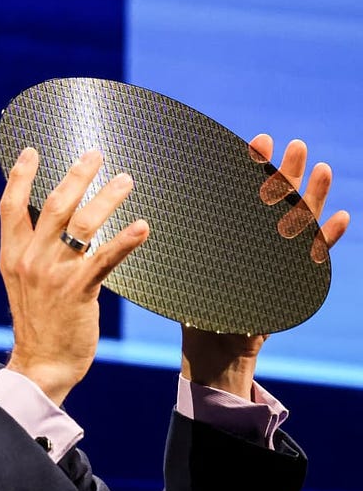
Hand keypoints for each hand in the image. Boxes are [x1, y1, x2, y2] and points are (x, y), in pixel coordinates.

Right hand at [0, 148, 149, 405]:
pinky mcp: (78, 290)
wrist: (41, 364)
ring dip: (106, 198)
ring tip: (126, 180)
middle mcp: (29, 260)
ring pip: (81, 224)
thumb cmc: (39, 323)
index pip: (11, 207)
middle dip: (75, 176)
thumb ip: (34, 253)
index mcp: (12, 256)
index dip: (21, 176)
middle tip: (95, 154)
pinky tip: (143, 226)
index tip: (31, 150)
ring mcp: (52, 274)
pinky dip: (125, 240)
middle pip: (52, 206)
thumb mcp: (24, 283)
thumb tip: (55, 226)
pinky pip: (104, 258)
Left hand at [181, 135, 350, 397]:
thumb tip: (150, 212)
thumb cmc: (194, 306)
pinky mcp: (294, 279)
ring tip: (321, 169)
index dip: (252, 167)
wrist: (212, 347)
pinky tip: (340, 219)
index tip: (256, 143)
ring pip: (301, 221)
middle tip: (291, 145)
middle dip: (285, 172)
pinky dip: (329, 240)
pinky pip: (316, 258)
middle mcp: (259, 239)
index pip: (243, 193)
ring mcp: (280, 257)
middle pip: (277, 200)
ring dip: (313, 196)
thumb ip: (185, 242)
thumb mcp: (188, 269)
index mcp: (232, 233)